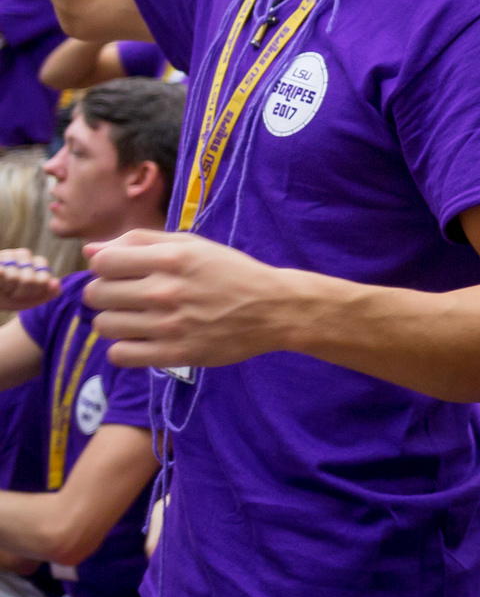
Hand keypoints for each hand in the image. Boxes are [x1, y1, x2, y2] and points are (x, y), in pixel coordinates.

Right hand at [0, 249, 58, 310]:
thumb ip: (48, 293)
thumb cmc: (7, 297)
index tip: (24, 294)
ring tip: (2, 287)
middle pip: (29, 280)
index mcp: (38, 263)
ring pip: (13, 278)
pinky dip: (0, 283)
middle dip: (19, 293)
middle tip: (11, 292)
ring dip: (6, 289)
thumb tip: (56, 283)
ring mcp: (7, 255)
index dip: (33, 293)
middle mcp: (24, 255)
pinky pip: (2, 273)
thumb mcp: (30, 299)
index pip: (44, 280)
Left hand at [82, 231, 300, 367]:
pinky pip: (119, 355)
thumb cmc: (230, 272)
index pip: (101, 262)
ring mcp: (169, 326)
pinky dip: (124, 348)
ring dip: (113, 321)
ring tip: (135, 318)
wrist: (274, 308)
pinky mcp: (174, 355)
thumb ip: (141, 241)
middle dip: (105, 293)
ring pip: (104, 325)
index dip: (104, 266)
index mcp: (169, 259)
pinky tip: (142, 339)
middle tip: (127, 296)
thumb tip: (89, 249)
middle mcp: (165, 292)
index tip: (120, 272)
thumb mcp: (192, 245)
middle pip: (96, 294)